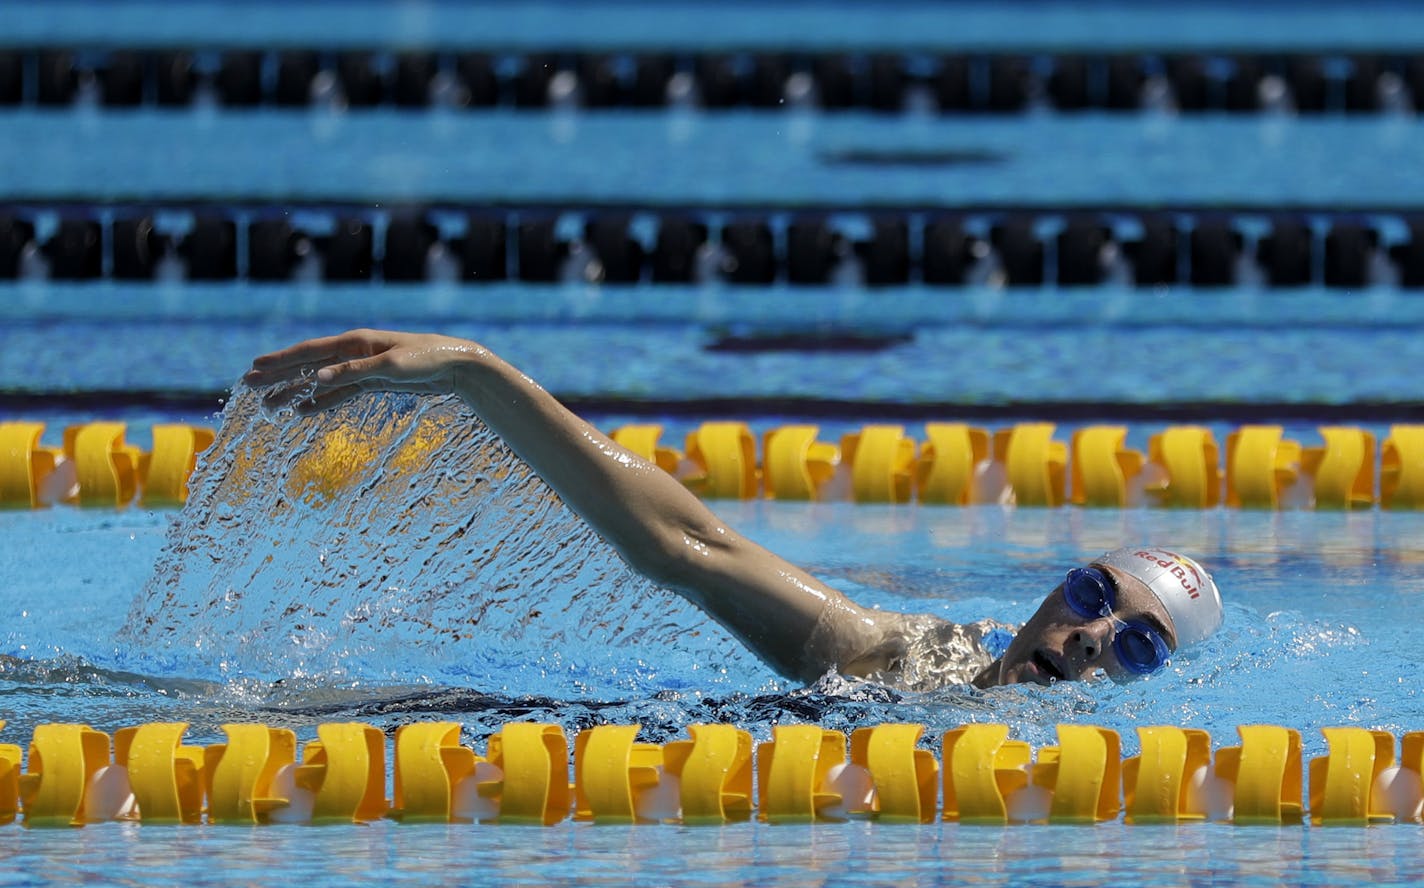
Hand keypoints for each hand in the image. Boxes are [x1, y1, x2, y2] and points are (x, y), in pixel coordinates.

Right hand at [243, 328, 482, 413]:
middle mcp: (354, 352)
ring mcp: (362, 368)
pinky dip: (320, 403)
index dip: (281, 361)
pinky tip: (302, 411)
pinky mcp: (373, 383)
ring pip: (319, 382)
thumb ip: (354, 371)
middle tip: (248, 386)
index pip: (310, 352)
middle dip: (278, 376)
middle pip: (308, 365)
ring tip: (268, 407)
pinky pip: (340, 394)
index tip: (254, 368)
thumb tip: (317, 378)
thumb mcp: (391, 366)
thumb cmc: (427, 359)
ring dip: (294, 392)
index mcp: (355, 342)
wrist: (455, 365)